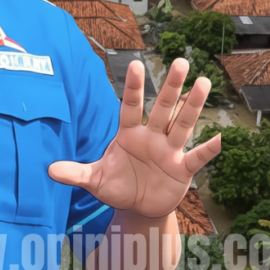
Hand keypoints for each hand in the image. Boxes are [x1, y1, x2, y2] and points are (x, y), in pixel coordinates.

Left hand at [48, 58, 220, 218]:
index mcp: (128, 134)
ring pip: (182, 124)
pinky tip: (220, 137)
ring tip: (203, 82)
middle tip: (180, 62)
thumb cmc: (117, 186)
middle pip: (162, 108)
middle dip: (171, 87)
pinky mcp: (182, 169)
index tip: (135, 64)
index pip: (129, 106)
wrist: (138, 207)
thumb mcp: (95, 180)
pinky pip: (197, 157)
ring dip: (192, 106)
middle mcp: (151, 136)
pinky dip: (208, 149)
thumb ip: (75, 173)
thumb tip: (49, 169)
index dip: (132, 87)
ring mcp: (168, 151)